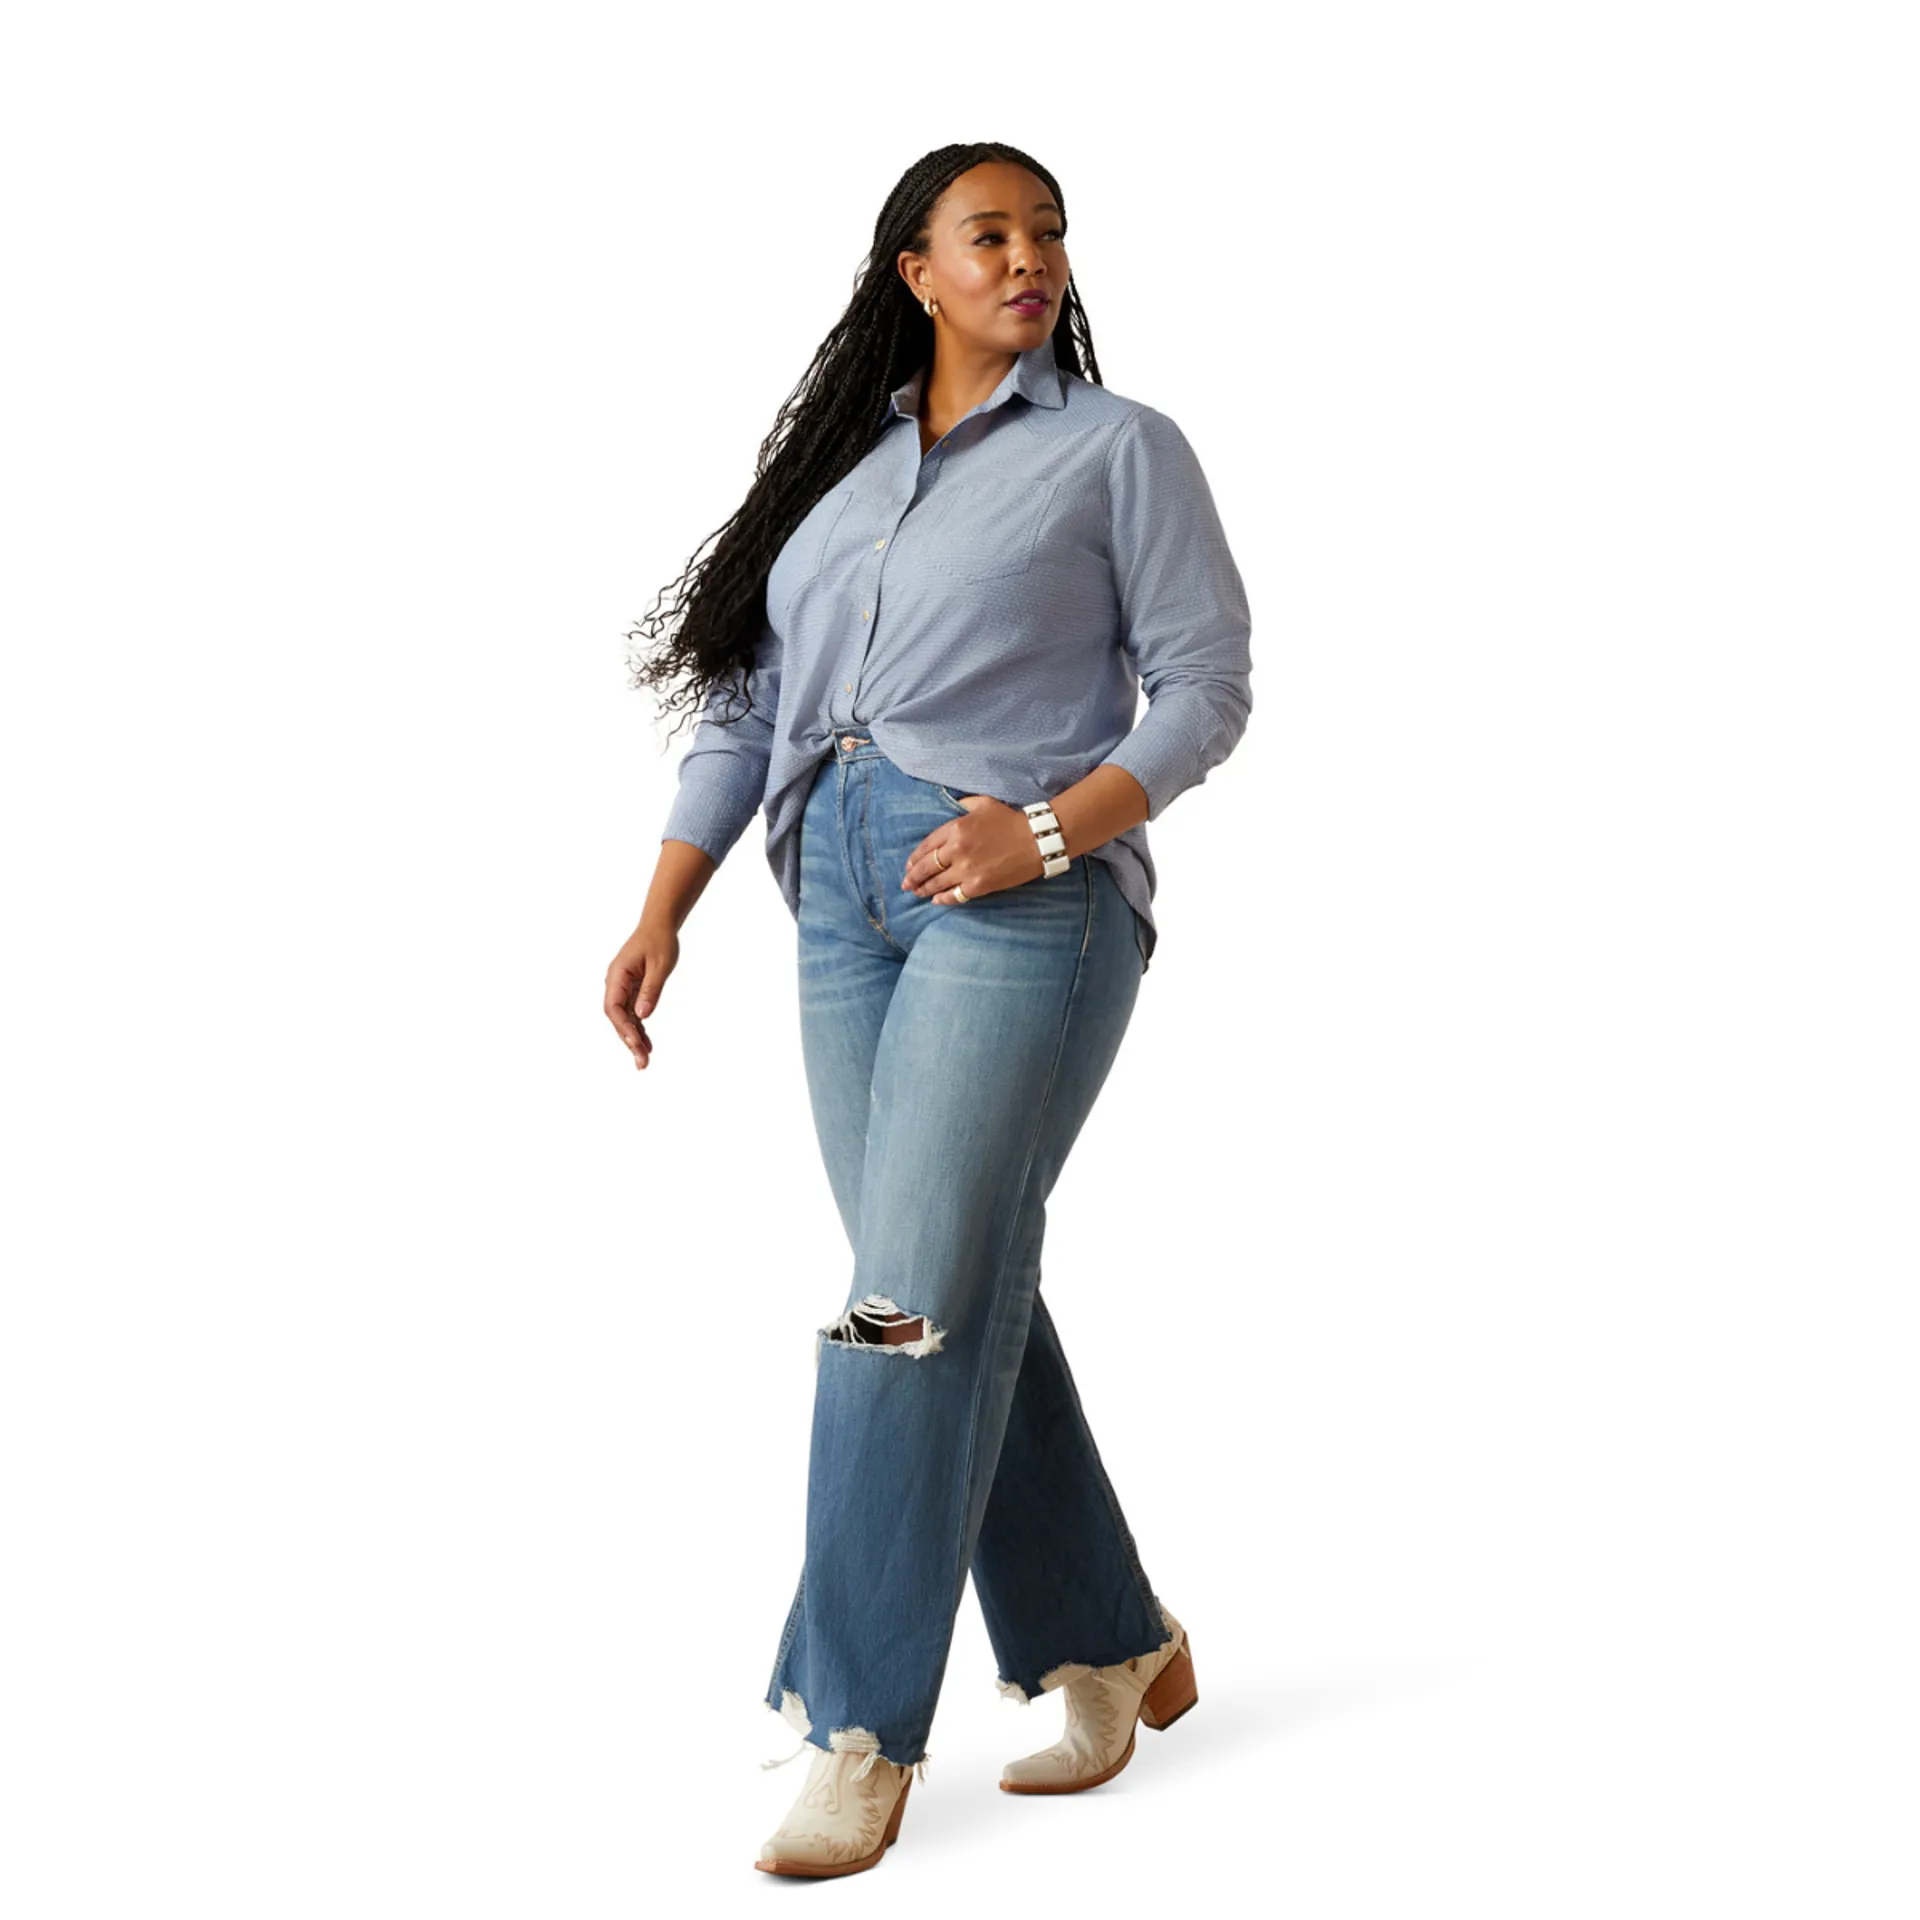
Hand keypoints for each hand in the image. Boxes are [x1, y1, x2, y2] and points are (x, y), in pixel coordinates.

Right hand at [604, 917, 678, 1070]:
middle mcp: (615, 983)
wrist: (659, 926)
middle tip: (642, 1062)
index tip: (635, 1044)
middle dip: (628, 1040)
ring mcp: (622, 987)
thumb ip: (651, 991)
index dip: (623, 1028)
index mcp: (617, 975)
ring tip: (645, 1059)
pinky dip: (639, 1028)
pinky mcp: (630, 990)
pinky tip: (646, 1044)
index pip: (614, 1007)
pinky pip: (632, 1013)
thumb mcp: (660, 966)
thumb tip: (642, 1016)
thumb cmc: (660, 941)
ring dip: (634, 1038)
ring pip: (624, 1018)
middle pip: (617, 1018)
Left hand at [899, 796, 1043, 905]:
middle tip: (906, 884)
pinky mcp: (979, 885)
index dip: (915, 858)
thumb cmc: (1011, 820)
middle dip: (913, 877)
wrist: (1036, 840)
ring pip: (937, 883)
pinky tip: (936, 900)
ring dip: (924, 889)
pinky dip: (943, 899)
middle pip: (927, 867)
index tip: (909, 865)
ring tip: (917, 893)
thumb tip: (951, 805)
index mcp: (955, 828)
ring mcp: (966, 870)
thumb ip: (963, 804)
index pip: (927, 845)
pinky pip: (955, 895)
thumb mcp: (984, 803)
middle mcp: (956, 850)